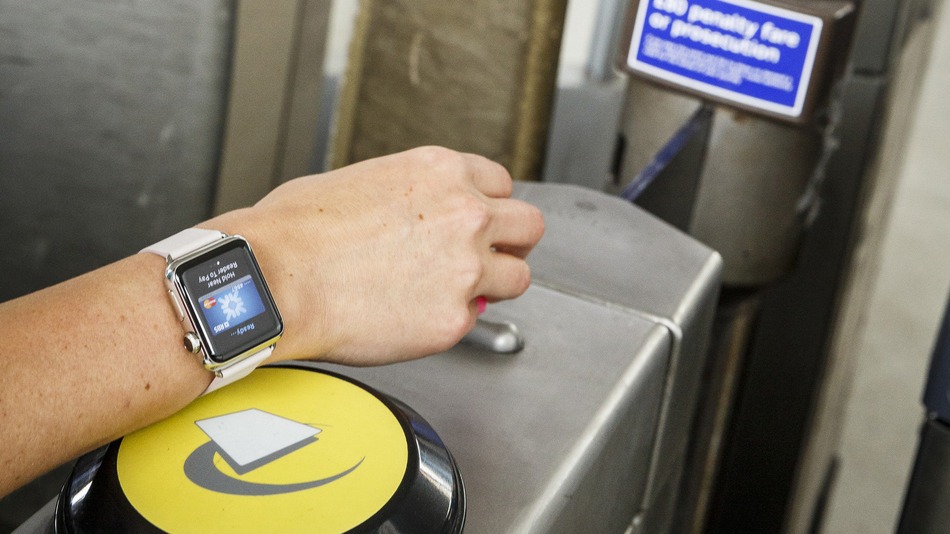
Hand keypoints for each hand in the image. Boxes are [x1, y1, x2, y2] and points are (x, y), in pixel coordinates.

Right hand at [208, 146, 543, 364]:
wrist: (273, 278)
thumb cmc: (295, 231)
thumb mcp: (362, 180)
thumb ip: (410, 196)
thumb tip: (415, 216)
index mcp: (441, 171)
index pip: (501, 184)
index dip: (488, 208)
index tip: (478, 224)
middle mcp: (466, 213)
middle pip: (529, 226)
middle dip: (511, 243)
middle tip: (491, 258)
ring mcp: (466, 266)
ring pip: (520, 277)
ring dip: (495, 285)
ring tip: (457, 293)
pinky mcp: (455, 317)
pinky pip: (475, 319)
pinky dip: (452, 320)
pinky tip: (416, 316)